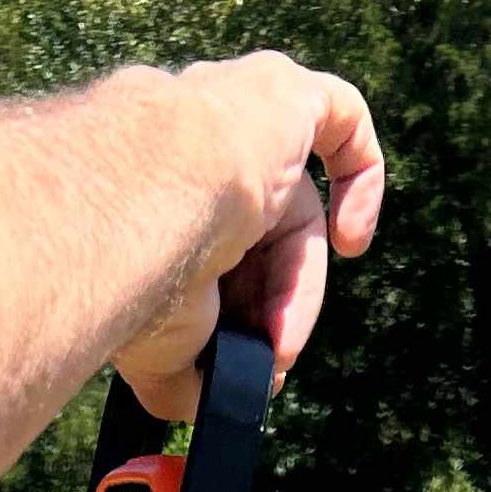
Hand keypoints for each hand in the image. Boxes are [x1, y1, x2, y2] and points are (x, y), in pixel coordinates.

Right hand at [117, 53, 385, 426]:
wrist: (134, 207)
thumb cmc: (131, 276)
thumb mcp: (160, 351)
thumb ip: (194, 374)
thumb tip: (229, 398)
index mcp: (145, 195)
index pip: (209, 252)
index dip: (234, 313)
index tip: (237, 360)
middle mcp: (185, 145)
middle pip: (254, 235)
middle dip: (265, 307)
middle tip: (268, 358)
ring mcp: (234, 112)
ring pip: (290, 208)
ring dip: (297, 289)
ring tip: (285, 339)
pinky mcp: (283, 93)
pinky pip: (338, 118)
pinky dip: (359, 178)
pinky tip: (353, 240)